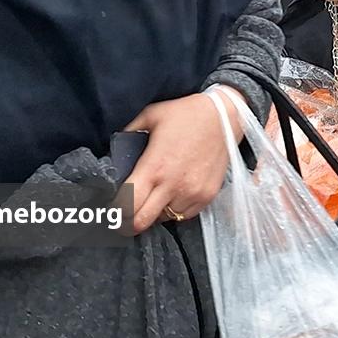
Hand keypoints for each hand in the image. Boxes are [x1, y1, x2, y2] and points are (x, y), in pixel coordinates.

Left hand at [122, 88, 249, 232]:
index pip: (127, 205)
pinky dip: (175, 209)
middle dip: (130, 222)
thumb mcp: (151, 115)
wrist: (225, 117)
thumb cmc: (186, 114)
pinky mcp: (207, 196)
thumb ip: (129, 133)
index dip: (115, 212)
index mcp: (154, 167)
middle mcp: (173, 185)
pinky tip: (174, 193)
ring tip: (155, 196)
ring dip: (155, 212)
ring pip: (164, 219)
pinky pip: (184, 215)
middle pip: (142, 222)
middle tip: (126, 214)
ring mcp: (192, 193)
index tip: (112, 211)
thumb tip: (116, 150)